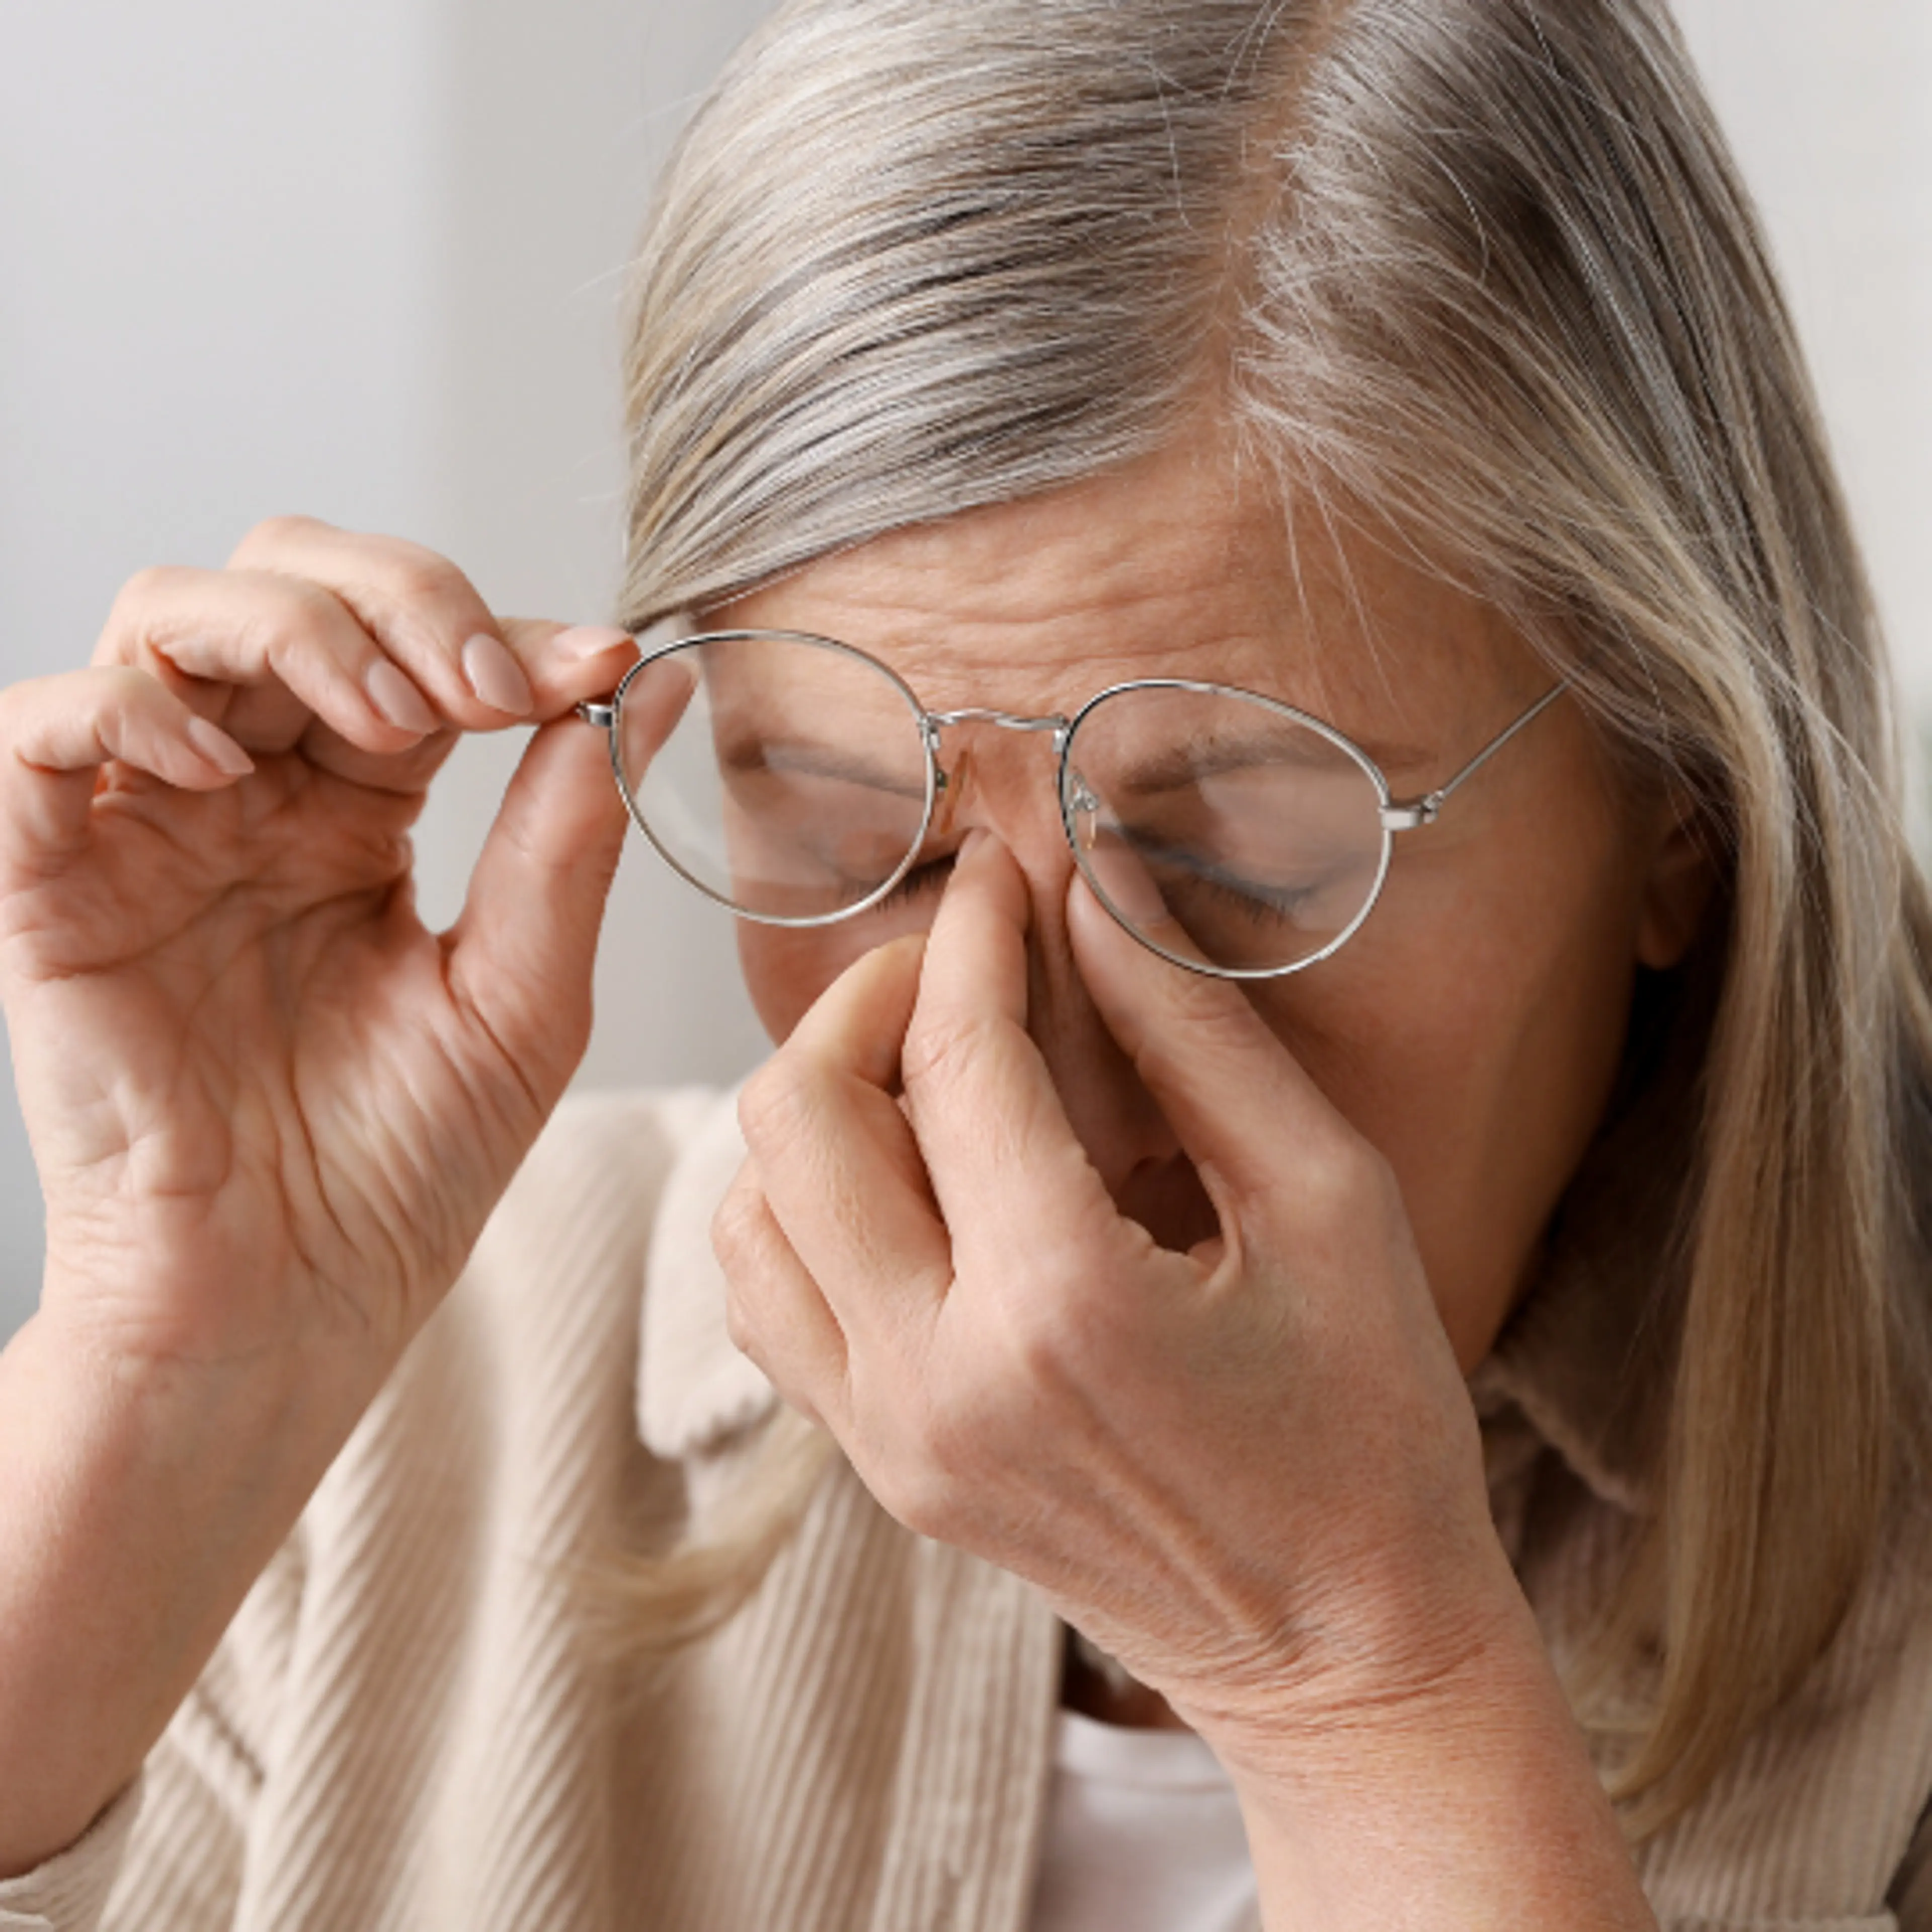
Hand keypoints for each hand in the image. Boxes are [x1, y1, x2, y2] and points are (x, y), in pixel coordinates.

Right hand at [0, 517, 637, 1382]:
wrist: (295, 1304)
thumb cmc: (406, 1170)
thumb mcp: (520, 993)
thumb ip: (568, 832)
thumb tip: (644, 684)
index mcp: (356, 815)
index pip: (415, 651)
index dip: (503, 633)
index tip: (597, 661)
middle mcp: (248, 798)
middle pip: (288, 587)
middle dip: (399, 599)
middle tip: (483, 688)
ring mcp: (145, 831)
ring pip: (168, 620)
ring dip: (290, 630)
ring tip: (386, 724)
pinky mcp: (48, 885)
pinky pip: (40, 732)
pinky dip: (124, 708)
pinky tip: (221, 768)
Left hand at [718, 829, 1504, 1751]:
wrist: (1339, 1654)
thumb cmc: (1371, 1426)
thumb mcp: (1330, 1200)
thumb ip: (1196, 1032)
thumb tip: (1100, 890)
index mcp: (1063, 1308)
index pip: (958, 1058)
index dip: (975, 933)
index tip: (1005, 873)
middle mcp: (939, 1381)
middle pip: (800, 1118)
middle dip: (869, 998)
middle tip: (959, 964)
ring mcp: (889, 1441)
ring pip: (749, 1210)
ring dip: (817, 1105)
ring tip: (924, 1067)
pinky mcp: (880, 1472)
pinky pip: (768, 1304)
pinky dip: (801, 1209)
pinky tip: (899, 1178)